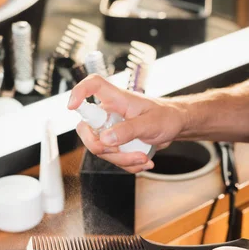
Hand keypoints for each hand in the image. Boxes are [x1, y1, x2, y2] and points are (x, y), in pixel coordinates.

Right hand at [67, 74, 187, 172]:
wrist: (175, 126)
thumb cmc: (165, 116)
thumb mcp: (150, 123)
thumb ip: (128, 130)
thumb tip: (105, 139)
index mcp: (117, 99)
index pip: (92, 85)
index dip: (78, 92)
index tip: (72, 107)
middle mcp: (109, 113)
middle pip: (87, 129)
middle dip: (101, 147)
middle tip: (120, 152)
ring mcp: (111, 129)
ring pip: (101, 149)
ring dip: (122, 159)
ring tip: (143, 158)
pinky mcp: (116, 143)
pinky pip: (112, 158)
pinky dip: (127, 164)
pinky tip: (143, 161)